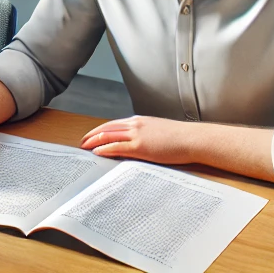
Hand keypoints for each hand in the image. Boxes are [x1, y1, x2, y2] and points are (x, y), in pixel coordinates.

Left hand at [80, 116, 200, 164]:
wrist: (191, 139)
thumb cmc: (179, 138)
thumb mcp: (158, 132)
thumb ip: (145, 135)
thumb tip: (136, 144)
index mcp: (139, 121)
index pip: (113, 124)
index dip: (100, 130)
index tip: (91, 136)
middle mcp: (135, 124)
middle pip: (107, 128)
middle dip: (92, 135)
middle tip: (82, 142)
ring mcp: (137, 134)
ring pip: (108, 135)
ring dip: (94, 142)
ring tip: (84, 148)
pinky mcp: (140, 146)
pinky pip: (117, 146)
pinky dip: (105, 149)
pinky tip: (97, 152)